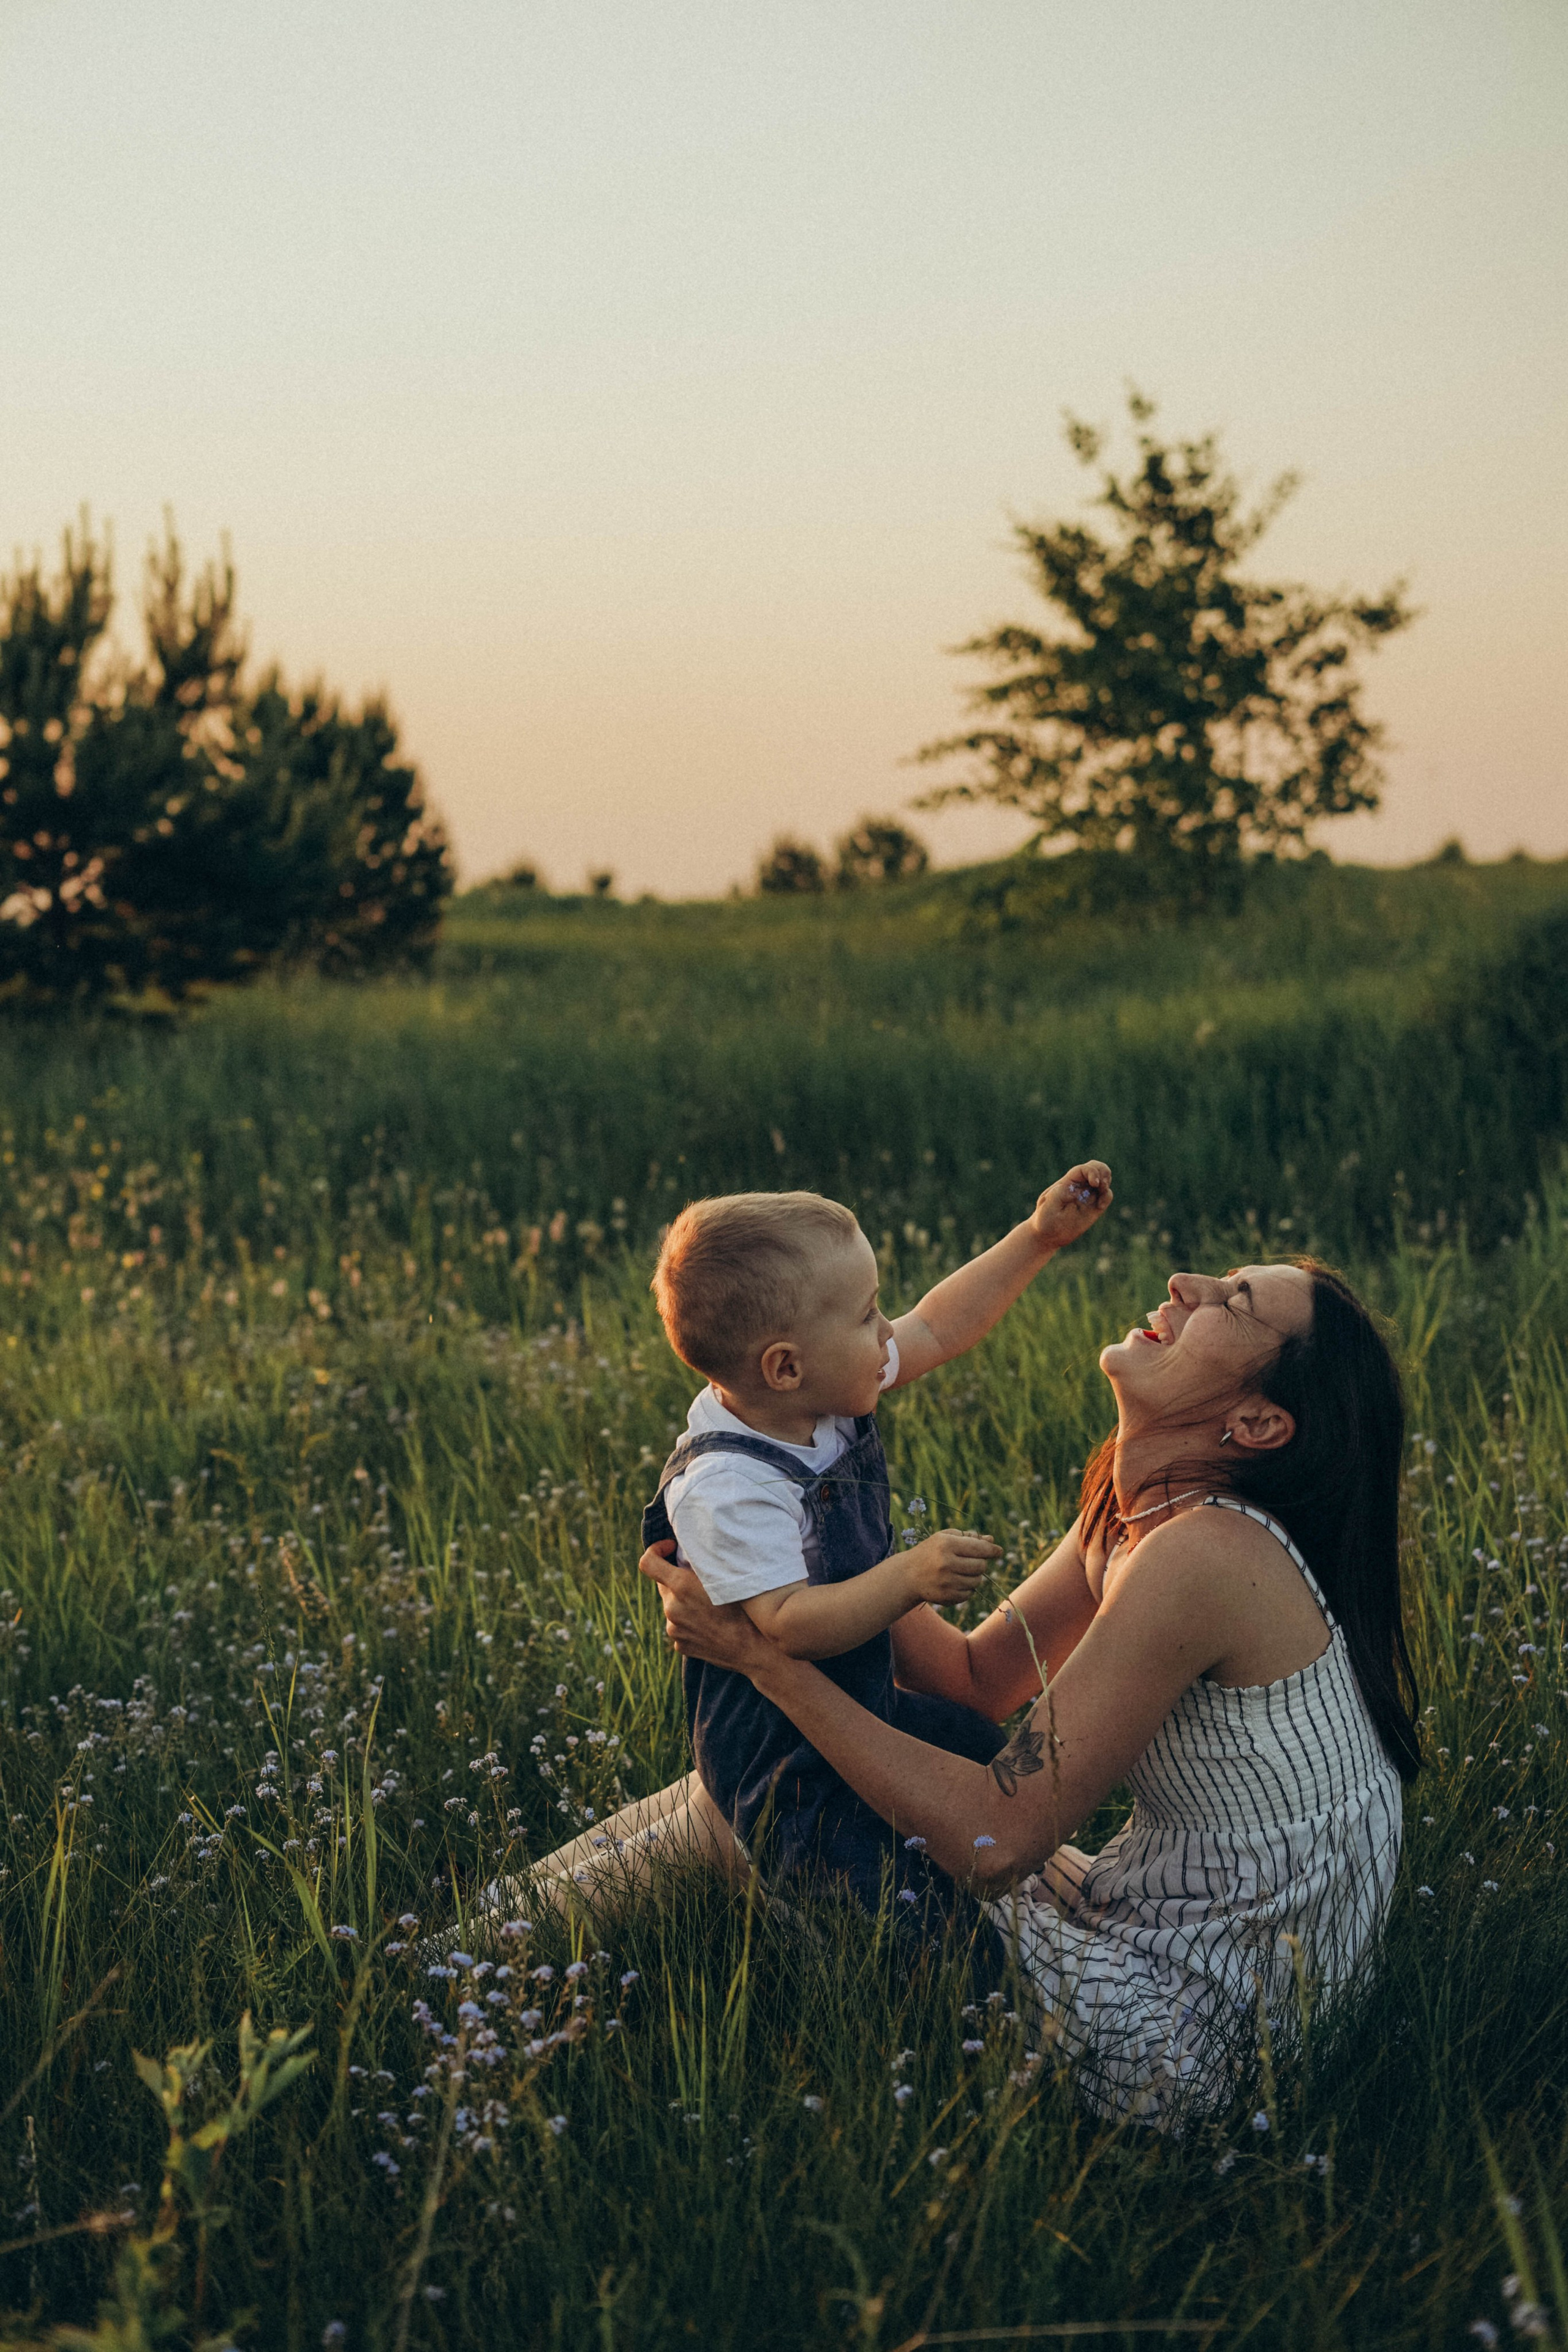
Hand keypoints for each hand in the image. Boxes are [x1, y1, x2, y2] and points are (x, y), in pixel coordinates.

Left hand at [638, 1541, 775, 1675]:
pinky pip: (679, 1625)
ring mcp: (674, 1629)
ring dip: (685, 1601)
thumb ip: (700, 1564)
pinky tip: (711, 1624)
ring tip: (711, 1607)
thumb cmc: (746, 1609)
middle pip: (664, 1584)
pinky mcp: (680, 1645)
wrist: (754, 1649)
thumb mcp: (724, 1577)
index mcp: (681, 1587)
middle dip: (677, 1578)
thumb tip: (688, 1553)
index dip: (655, 1550)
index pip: (648, 1563)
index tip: (670, 1549)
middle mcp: (672, 1608)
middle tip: (702, 1581)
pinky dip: (690, 1621)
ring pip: (673, 1606)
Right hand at [900, 1528, 999, 1605]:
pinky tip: (954, 1583)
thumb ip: (968, 1537)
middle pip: (981, 1566)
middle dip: (979, 1563)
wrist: (908, 1575)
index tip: (998, 1551)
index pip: (979, 1548)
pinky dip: (966, 1589)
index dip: (992, 1549)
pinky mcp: (946, 1597)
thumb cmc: (930, 1551)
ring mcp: (946, 1582)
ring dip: (974, 1577)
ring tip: (960, 1572)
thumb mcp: (945, 1538)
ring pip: (977, 1581)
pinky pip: (969, 1594)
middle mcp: (946, 1563)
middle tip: (968, 1561)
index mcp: (947, 1544)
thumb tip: (992, 1541)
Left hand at [1031, 1160, 1112, 1250]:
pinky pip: (1106, 1195)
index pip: (1083, 1169)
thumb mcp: (1047, 1207)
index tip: (1095, 1183)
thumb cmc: (1044, 1220)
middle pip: (1096, 1167)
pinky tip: (1100, 1206)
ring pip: (1103, 1179)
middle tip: (1102, 1186)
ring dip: (1107, 1183)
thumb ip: (1057, 1195)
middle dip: (1103, 1172)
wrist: (1048, 1235)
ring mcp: (1088, 1195)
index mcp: (1067, 1183)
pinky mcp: (1095, 1207)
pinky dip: (1107, 1197)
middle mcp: (1079, 1186)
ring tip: (1101, 1195)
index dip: (1092, 1172)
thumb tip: (1074, 1189)